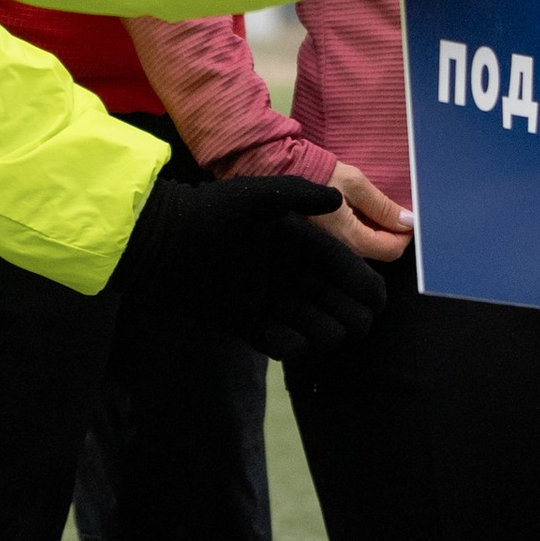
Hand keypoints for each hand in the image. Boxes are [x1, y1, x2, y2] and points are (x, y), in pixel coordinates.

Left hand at [122, 171, 388, 360]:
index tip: (377, 300)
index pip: (341, 266)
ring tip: (326, 331)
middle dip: (351, 313)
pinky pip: (280, 343)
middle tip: (357, 323)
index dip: (363, 283)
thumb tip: (337, 198)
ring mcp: (267, 298)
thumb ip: (299, 194)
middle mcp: (287, 271)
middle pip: (334, 300)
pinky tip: (295, 340)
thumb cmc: (211, 213)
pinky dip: (293, 346)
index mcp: (296, 242)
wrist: (162, 242)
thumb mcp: (257, 196)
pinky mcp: (245, 323)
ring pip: (313, 325)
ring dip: (326, 331)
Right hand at [324, 160, 413, 262]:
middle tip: (393, 207)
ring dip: (380, 227)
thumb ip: (384, 206)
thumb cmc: (319, 176)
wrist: (285, 174)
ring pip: (371, 245)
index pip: (394, 249)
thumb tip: (408, 221)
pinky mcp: (330, 240)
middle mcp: (344, 250)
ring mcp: (335, 246)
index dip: (406, 232)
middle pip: (383, 249)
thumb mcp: (357, 185)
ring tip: (373, 203)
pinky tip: (360, 208)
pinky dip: (366, 226)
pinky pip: (357, 239)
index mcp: (352, 239)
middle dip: (394, 230)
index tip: (408, 214)